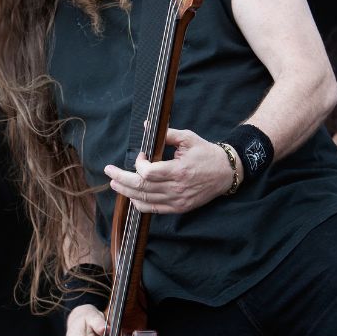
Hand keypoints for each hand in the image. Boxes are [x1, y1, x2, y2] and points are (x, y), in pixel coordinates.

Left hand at [103, 128, 238, 213]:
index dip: (139, 163)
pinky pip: (154, 209)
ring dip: (126, 192)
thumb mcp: (188, 138)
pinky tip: (132, 197)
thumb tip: (146, 126)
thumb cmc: (207, 153)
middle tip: (109, 171)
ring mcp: (177, 200)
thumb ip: (166, 134)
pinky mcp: (179, 208)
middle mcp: (176, 188)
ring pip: (144, 199)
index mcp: (179, 171)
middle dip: (121, 178)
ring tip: (115, 183)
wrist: (226, 172)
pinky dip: (140, 204)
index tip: (142, 155)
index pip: (148, 172)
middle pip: (141, 187)